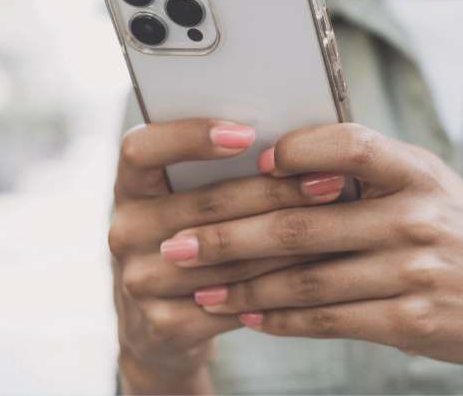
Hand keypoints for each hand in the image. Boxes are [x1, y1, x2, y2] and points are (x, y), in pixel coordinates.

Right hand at [110, 119, 344, 394]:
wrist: (161, 327)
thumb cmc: (194, 239)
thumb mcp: (188, 198)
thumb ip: (222, 170)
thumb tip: (296, 138)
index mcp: (130, 187)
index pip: (141, 149)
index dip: (189, 137)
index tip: (245, 134)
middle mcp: (125, 231)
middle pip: (205, 204)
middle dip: (275, 190)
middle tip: (328, 179)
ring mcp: (140, 282)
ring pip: (228, 256)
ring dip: (289, 240)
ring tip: (337, 223)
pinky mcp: (165, 325)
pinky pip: (235, 300)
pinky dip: (280, 284)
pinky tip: (317, 271)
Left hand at [161, 124, 462, 394]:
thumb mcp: (431, 187)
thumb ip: (368, 172)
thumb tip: (280, 160)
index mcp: (418, 170)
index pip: (350, 144)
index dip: (294, 151)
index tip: (245, 163)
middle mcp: (418, 216)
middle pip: (305, 222)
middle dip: (231, 233)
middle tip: (177, 239)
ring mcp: (416, 271)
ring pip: (308, 277)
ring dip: (242, 284)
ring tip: (197, 284)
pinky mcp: (413, 321)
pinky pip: (330, 318)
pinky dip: (281, 318)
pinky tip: (247, 315)